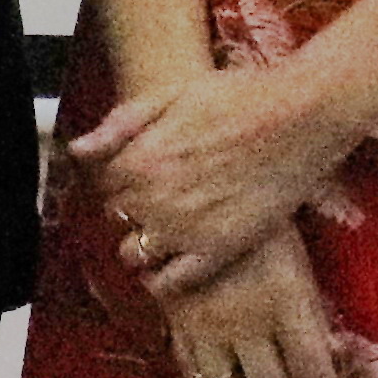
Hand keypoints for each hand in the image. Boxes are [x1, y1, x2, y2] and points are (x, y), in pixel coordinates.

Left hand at [68, 57, 371, 296]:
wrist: (299, 115)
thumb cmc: (238, 96)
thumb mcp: (172, 94)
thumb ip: (121, 124)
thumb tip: (78, 150)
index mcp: (139, 160)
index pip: (104, 186)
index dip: (122, 180)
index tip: (142, 173)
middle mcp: (154, 200)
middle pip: (117, 220)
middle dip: (131, 210)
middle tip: (161, 196)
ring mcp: (184, 230)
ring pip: (135, 255)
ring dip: (144, 243)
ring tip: (170, 227)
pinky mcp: (217, 252)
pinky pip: (171, 283)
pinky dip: (164, 278)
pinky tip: (177, 259)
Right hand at [156, 230, 376, 377]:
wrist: (198, 185)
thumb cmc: (264, 217)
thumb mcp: (298, 263)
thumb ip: (308, 315)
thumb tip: (332, 361)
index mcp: (284, 304)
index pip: (316, 376)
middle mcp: (246, 326)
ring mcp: (207, 328)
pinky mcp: (179, 323)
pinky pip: (196, 374)